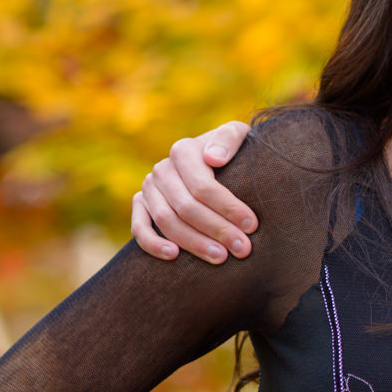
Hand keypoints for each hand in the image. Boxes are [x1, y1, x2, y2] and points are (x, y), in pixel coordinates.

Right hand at [132, 121, 254, 262]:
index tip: (252, 226)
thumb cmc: (231, 150)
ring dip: (194, 243)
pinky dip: (153, 244)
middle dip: (218, 230)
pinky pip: (139, 228)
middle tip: (243, 249)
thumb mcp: (237, 135)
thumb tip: (214, 158)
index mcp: (183, 150)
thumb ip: (229, 138)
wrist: (214, 158)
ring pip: (166, 221)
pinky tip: (174, 256)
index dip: (228, 207)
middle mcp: (162, 169)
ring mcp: (148, 188)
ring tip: (221, 257)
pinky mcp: (139, 205)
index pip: (203, 185)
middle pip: (187, 207)